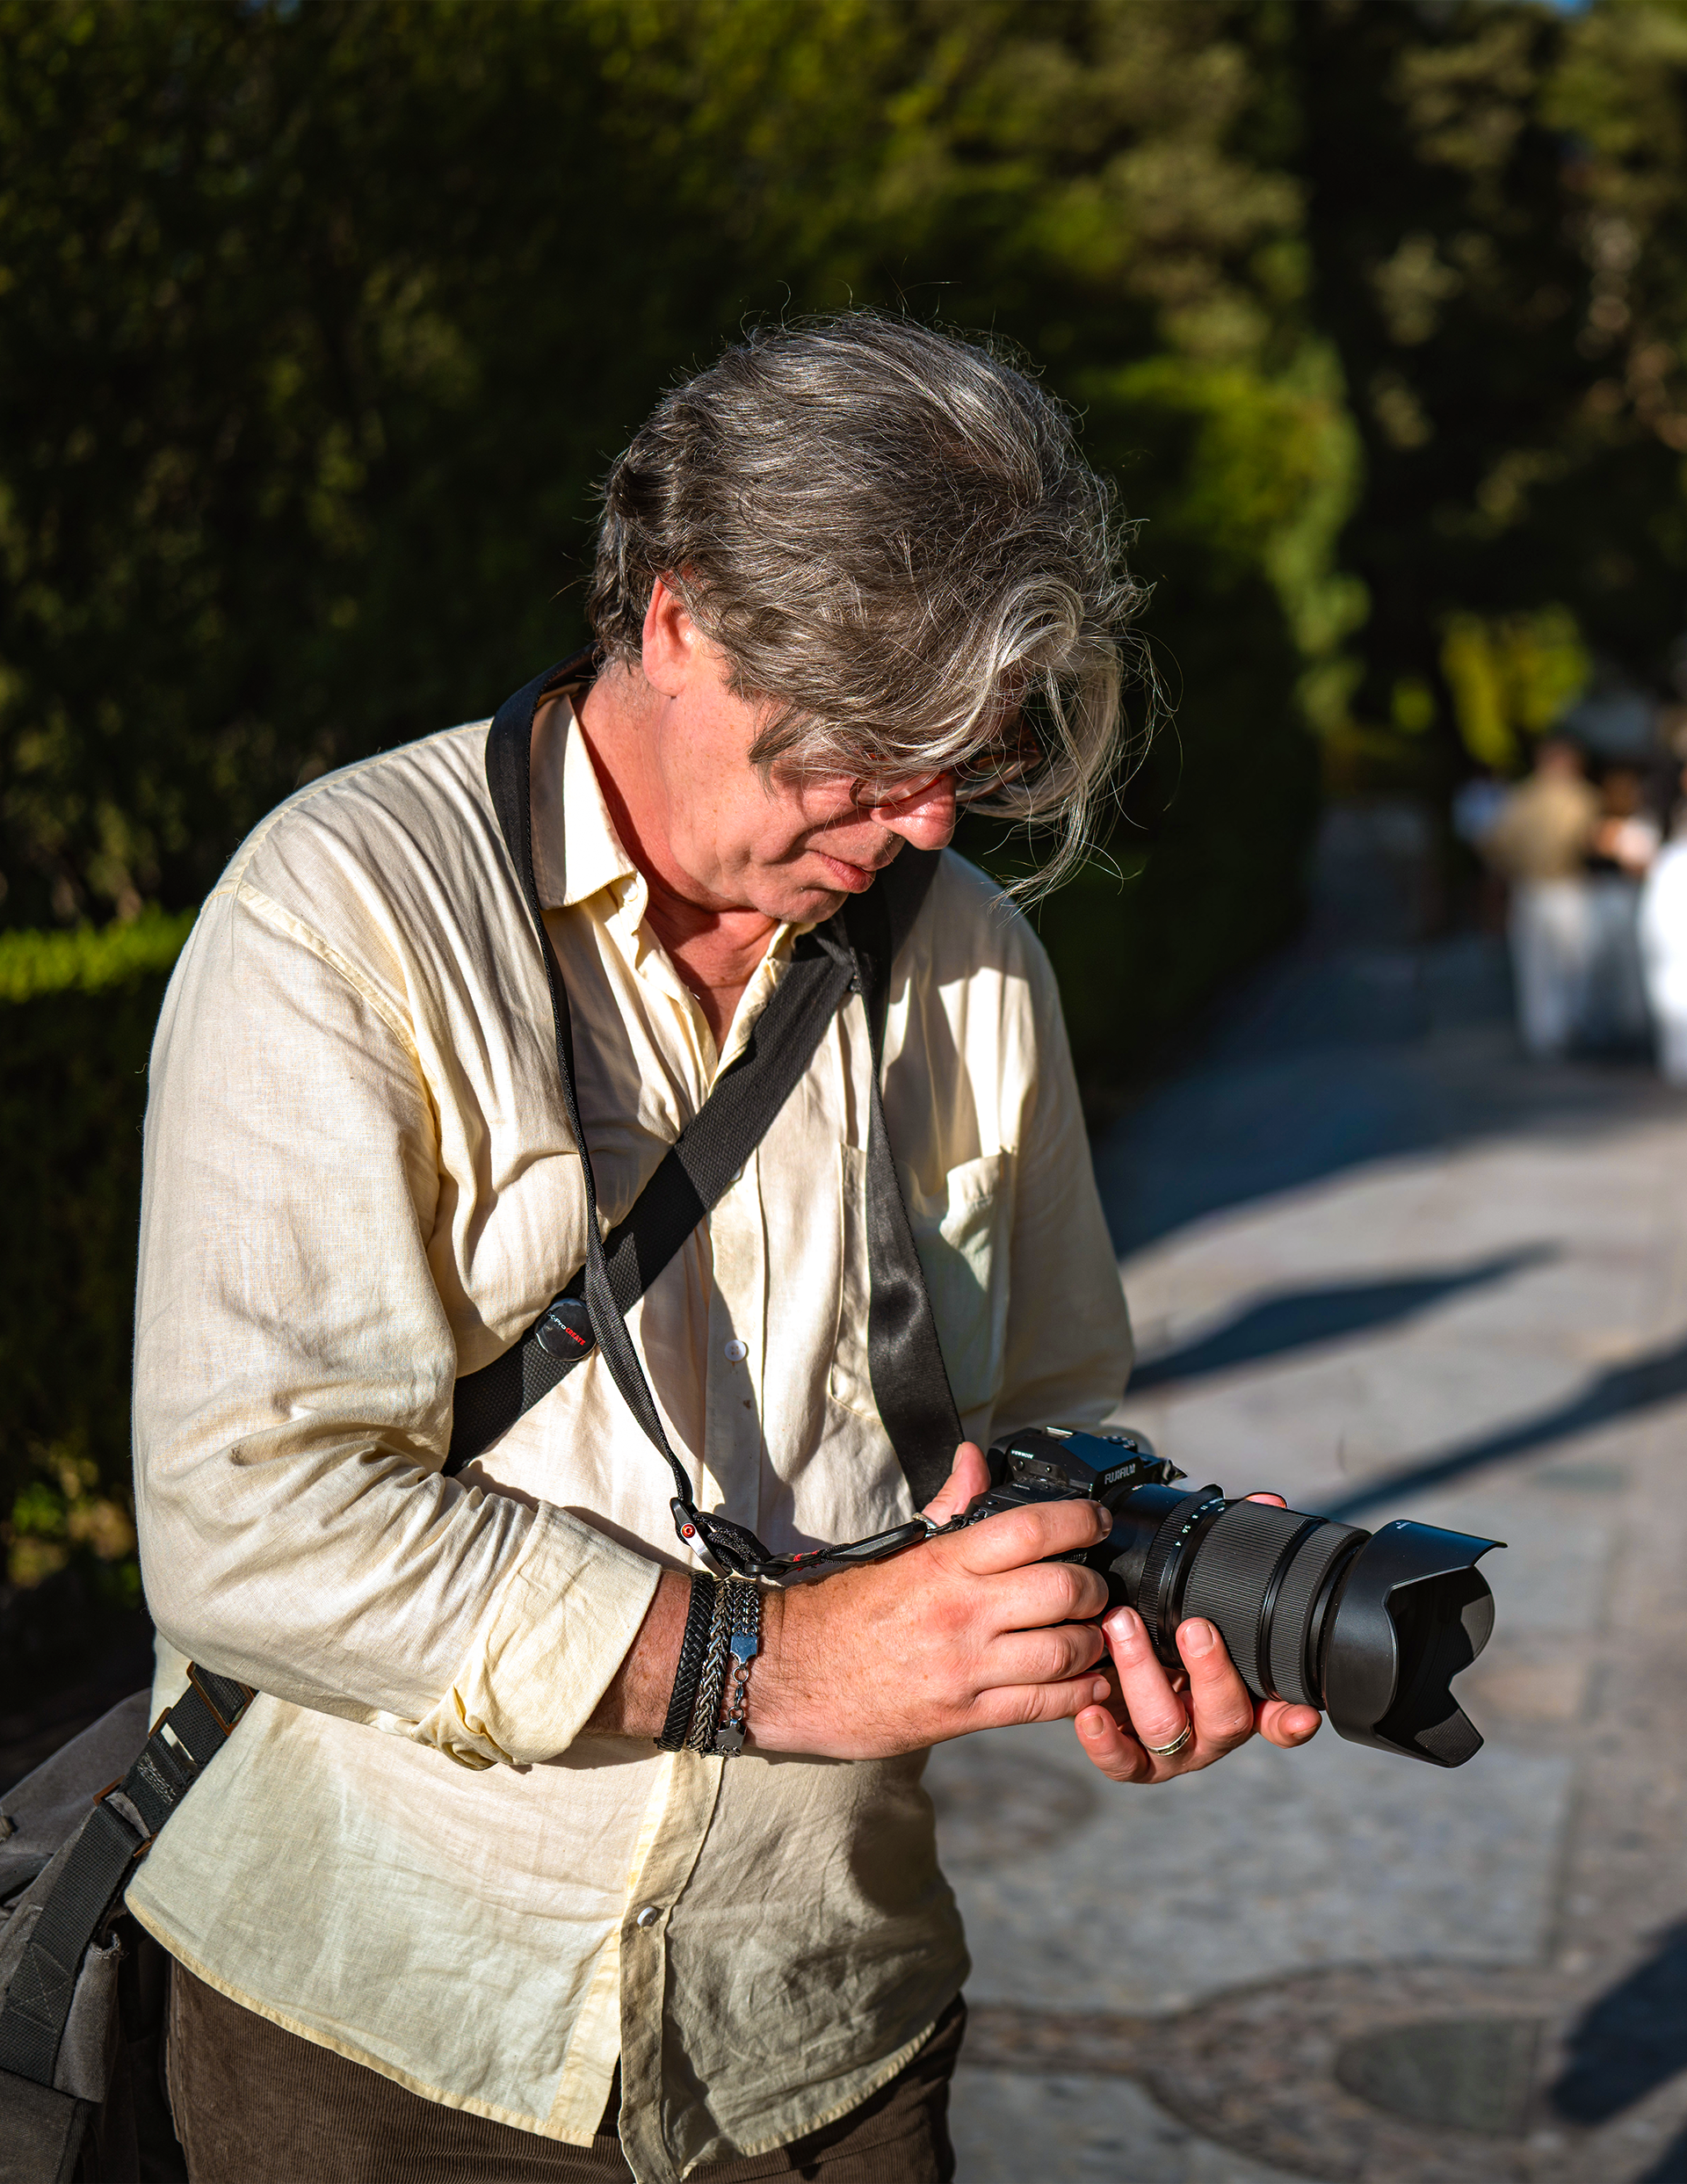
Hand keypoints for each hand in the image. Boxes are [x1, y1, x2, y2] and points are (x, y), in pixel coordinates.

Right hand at [753, 1440, 1115, 1757]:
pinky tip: (1092, 1684)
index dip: (1078, 1520)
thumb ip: (946, 1506)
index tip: (1096, 1521)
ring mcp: (966, 1667)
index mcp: (943, 1563)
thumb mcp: (894, 1550)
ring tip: (1096, 1636)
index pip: (1031, 1530)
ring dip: (1094, 1643)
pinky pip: (1042, 1705)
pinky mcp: (964, 1714)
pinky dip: (1079, 1695)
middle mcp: (961, 1612)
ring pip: (1064, 1652)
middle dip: (1094, 1588)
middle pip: (1063, 1591)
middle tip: (1096, 1587)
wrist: (785, 1674)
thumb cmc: (838, 1610)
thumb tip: (974, 1459)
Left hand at [1071, 1493, 1321, 1783]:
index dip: (1292, 1718)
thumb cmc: (1168, 1631)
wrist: (1113, 1668)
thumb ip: (1234, 1554)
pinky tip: (1089, 1711)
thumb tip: (1267, 1504)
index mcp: (1243, 1694)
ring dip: (1144, 1675)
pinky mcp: (1128, 1757)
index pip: (1281, 1714)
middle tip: (1192, 1626)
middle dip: (1211, 1670)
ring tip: (1121, 1627)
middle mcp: (1211, 1727)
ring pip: (1168, 1728)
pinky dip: (1105, 1741)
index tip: (1301, 1709)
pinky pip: (1121, 1762)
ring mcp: (1172, 1748)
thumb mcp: (1201, 1594)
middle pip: (1227, 1716)